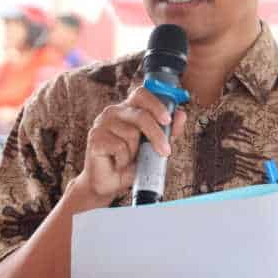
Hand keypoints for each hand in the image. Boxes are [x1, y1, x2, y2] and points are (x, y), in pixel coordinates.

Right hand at [75, 86, 186, 202]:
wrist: (108, 183)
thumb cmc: (131, 162)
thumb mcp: (154, 147)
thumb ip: (168, 131)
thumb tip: (182, 114)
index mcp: (128, 109)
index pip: (141, 94)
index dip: (156, 104)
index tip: (168, 120)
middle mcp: (113, 112)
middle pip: (140, 115)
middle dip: (156, 135)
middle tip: (165, 152)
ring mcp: (102, 123)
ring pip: (131, 134)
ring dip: (136, 153)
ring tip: (129, 159)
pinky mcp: (95, 138)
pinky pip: (120, 147)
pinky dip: (124, 160)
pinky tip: (118, 163)